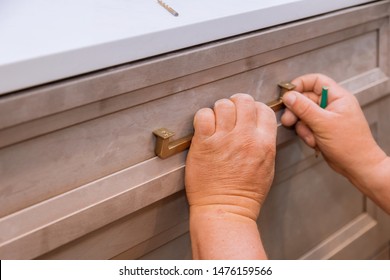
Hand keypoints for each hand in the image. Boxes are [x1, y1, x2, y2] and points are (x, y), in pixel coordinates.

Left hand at [185, 93, 276, 220]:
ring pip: (223, 105)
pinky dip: (203, 117)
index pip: (264, 109)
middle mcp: (246, 138)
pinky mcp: (204, 143)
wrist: (225, 209)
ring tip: (216, 121)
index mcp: (264, 143)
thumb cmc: (245, 194)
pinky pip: (204, 115)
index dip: (255, 108)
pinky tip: (204, 127)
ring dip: (219, 110)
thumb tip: (258, 129)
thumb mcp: (267, 168)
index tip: (247, 113)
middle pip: (244, 101)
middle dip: (237, 103)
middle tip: (230, 112)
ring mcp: (224, 139)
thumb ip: (264, 144)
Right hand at [281, 73, 386, 184]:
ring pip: (303, 115)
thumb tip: (289, 96)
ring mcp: (326, 118)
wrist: (357, 166)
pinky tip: (314, 142)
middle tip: (289, 119)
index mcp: (337, 97)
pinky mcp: (321, 129)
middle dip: (296, 111)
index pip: (315, 81)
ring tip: (310, 136)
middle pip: (306, 99)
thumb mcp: (323, 123)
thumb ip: (304, 108)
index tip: (288, 94)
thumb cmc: (350, 145)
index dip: (300, 85)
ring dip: (303, 127)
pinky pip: (306, 127)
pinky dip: (306, 135)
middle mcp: (331, 105)